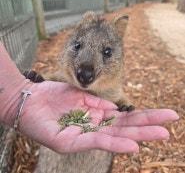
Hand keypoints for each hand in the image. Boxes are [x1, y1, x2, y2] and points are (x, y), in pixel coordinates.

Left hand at [18, 81, 178, 152]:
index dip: (144, 117)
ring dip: (138, 136)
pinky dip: (114, 143)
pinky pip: (95, 142)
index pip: (124, 118)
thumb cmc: (54, 96)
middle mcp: (93, 127)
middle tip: (170, 126)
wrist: (30, 98)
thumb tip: (116, 108)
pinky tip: (132, 144)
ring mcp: (83, 136)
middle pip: (124, 128)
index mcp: (96, 116)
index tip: (163, 115)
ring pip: (114, 137)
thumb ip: (97, 103)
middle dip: (147, 127)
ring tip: (160, 135)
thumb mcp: (79, 96)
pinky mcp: (70, 141)